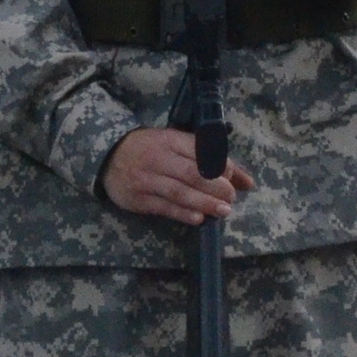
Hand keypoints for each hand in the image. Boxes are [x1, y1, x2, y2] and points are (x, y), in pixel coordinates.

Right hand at [101, 125, 254, 224]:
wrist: (108, 156)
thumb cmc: (150, 149)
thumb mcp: (175, 144)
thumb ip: (210, 160)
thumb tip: (248, 182)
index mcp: (168, 139)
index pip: (199, 151)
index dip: (219, 165)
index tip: (234, 177)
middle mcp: (157, 158)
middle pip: (191, 173)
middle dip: (215, 186)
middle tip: (231, 197)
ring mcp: (146, 179)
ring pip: (179, 192)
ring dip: (204, 202)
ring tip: (223, 210)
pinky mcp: (138, 199)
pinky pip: (164, 207)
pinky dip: (183, 213)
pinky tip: (199, 218)